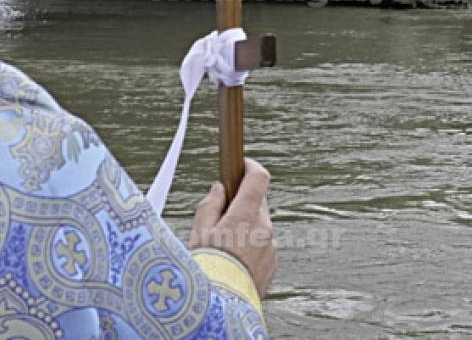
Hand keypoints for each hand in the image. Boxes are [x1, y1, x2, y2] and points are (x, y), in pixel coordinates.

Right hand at [189, 158, 276, 296]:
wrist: (222, 307)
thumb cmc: (206, 269)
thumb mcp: (199, 233)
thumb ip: (210, 206)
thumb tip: (219, 189)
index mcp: (245, 216)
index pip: (258, 178)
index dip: (250, 166)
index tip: (241, 164)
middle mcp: (264, 229)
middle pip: (257, 202)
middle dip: (242, 202)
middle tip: (221, 214)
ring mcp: (271, 248)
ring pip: (260, 226)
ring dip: (246, 227)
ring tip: (224, 246)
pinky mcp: (273, 264)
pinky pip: (263, 246)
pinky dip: (251, 246)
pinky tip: (233, 261)